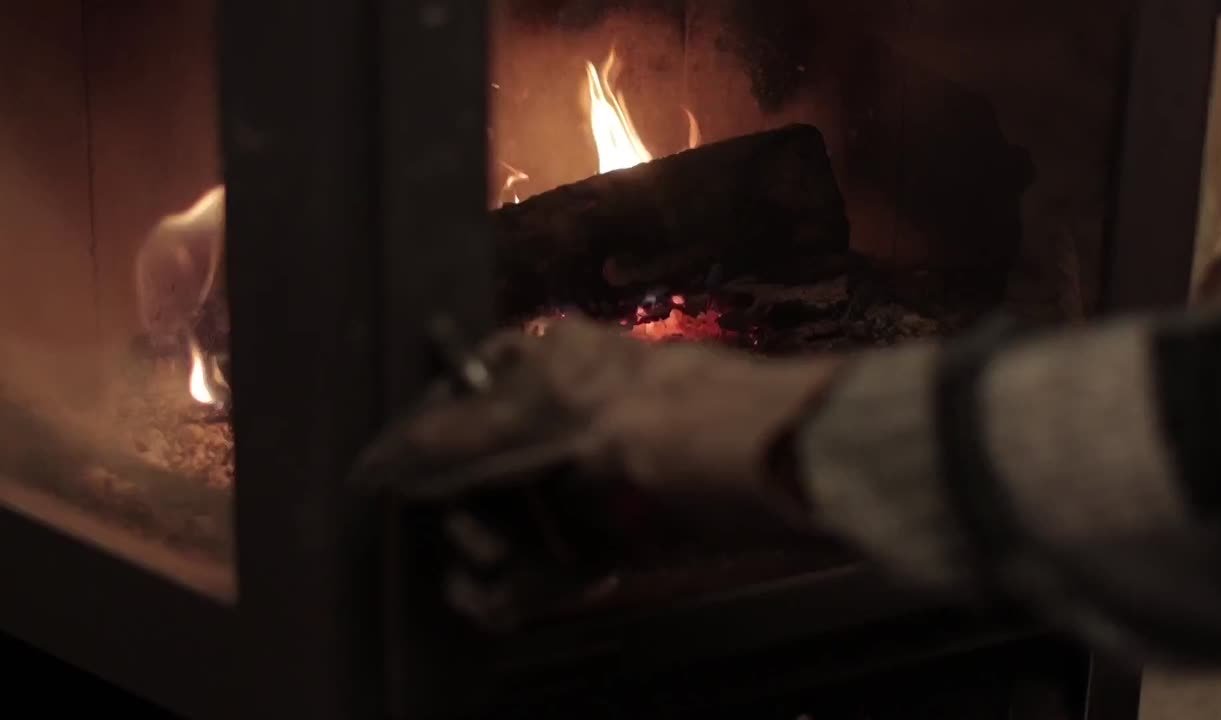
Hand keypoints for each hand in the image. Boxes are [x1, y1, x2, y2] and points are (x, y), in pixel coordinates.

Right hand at [358, 315, 847, 627]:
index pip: (454, 401)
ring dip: (488, 563)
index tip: (380, 494)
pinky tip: (504, 606)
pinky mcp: (618, 531)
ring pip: (512, 524)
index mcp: (549, 364)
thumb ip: (473, 437)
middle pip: (477, 473)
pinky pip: (553, 561)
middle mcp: (562, 417)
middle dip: (461, 519)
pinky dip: (528, 587)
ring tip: (481, 593)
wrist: (805, 470)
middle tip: (472, 553)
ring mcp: (591, 477)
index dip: (416, 450)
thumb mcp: (577, 417)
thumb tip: (383, 463)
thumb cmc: (691, 421)